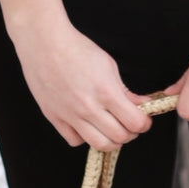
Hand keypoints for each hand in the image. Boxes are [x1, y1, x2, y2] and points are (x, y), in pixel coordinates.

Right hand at [12, 16, 153, 150]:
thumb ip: (125, 90)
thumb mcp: (108, 65)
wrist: (44, 43)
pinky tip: (87, 125)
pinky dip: (85, 138)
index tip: (143, 119)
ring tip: (112, 129)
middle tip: (129, 123)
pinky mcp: (54, 117)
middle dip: (130, 133)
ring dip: (111, 140)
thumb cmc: (76, 49)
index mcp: (106, 92)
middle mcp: (88, 107)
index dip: (144, 123)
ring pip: (99, 145)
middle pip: (119, 137)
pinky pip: (75, 140)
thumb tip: (142, 104)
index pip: (134, 122)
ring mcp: (70, 115)